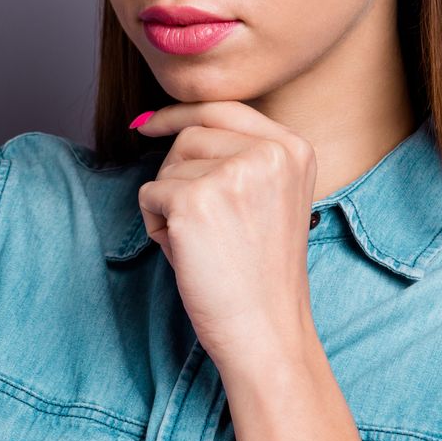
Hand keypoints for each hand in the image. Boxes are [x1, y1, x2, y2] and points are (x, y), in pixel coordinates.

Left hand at [132, 101, 320, 369]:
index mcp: (293, 149)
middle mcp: (268, 153)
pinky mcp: (195, 200)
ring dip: (169, 204)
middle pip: (190, 135)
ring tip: (201, 243)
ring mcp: (232, 174)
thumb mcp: (269, 197)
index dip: (180, 114)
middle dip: (177, 176)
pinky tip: (187, 254)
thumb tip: (157, 120)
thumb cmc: (258, 273)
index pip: (223, 109)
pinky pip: (149, 195)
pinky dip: (155, 226)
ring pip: (167, 165)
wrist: (266, 331)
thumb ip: (237, 156)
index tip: (148, 125)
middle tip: (199, 225)